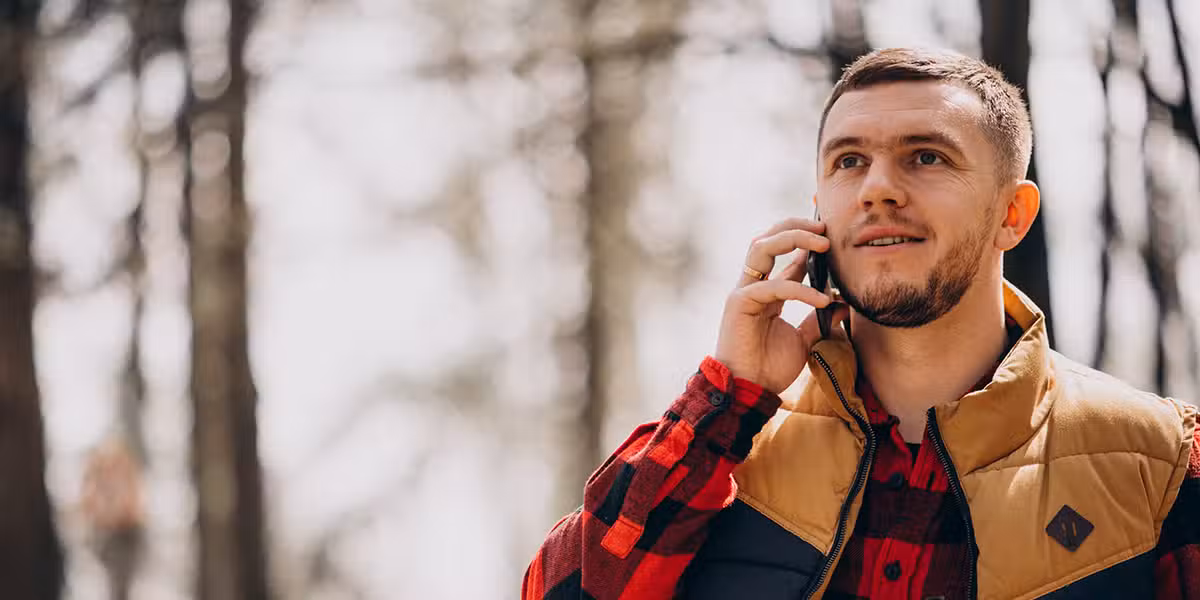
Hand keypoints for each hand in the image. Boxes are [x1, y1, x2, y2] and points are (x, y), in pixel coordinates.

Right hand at [714, 217, 849, 394]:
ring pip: (762, 247)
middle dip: (797, 227)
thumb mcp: (803, 341)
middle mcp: (753, 286)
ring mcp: (744, 291)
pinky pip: (774, 286)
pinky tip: (823, 298)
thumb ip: (818, 321)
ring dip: (793, 238)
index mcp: (767, 292)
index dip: (807, 241)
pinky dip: (801, 289)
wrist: (749, 391)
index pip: (785, 254)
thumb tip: (843, 304)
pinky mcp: (740, 303)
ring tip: (823, 243)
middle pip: (769, 239)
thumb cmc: (770, 368)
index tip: (833, 237)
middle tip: (826, 228)